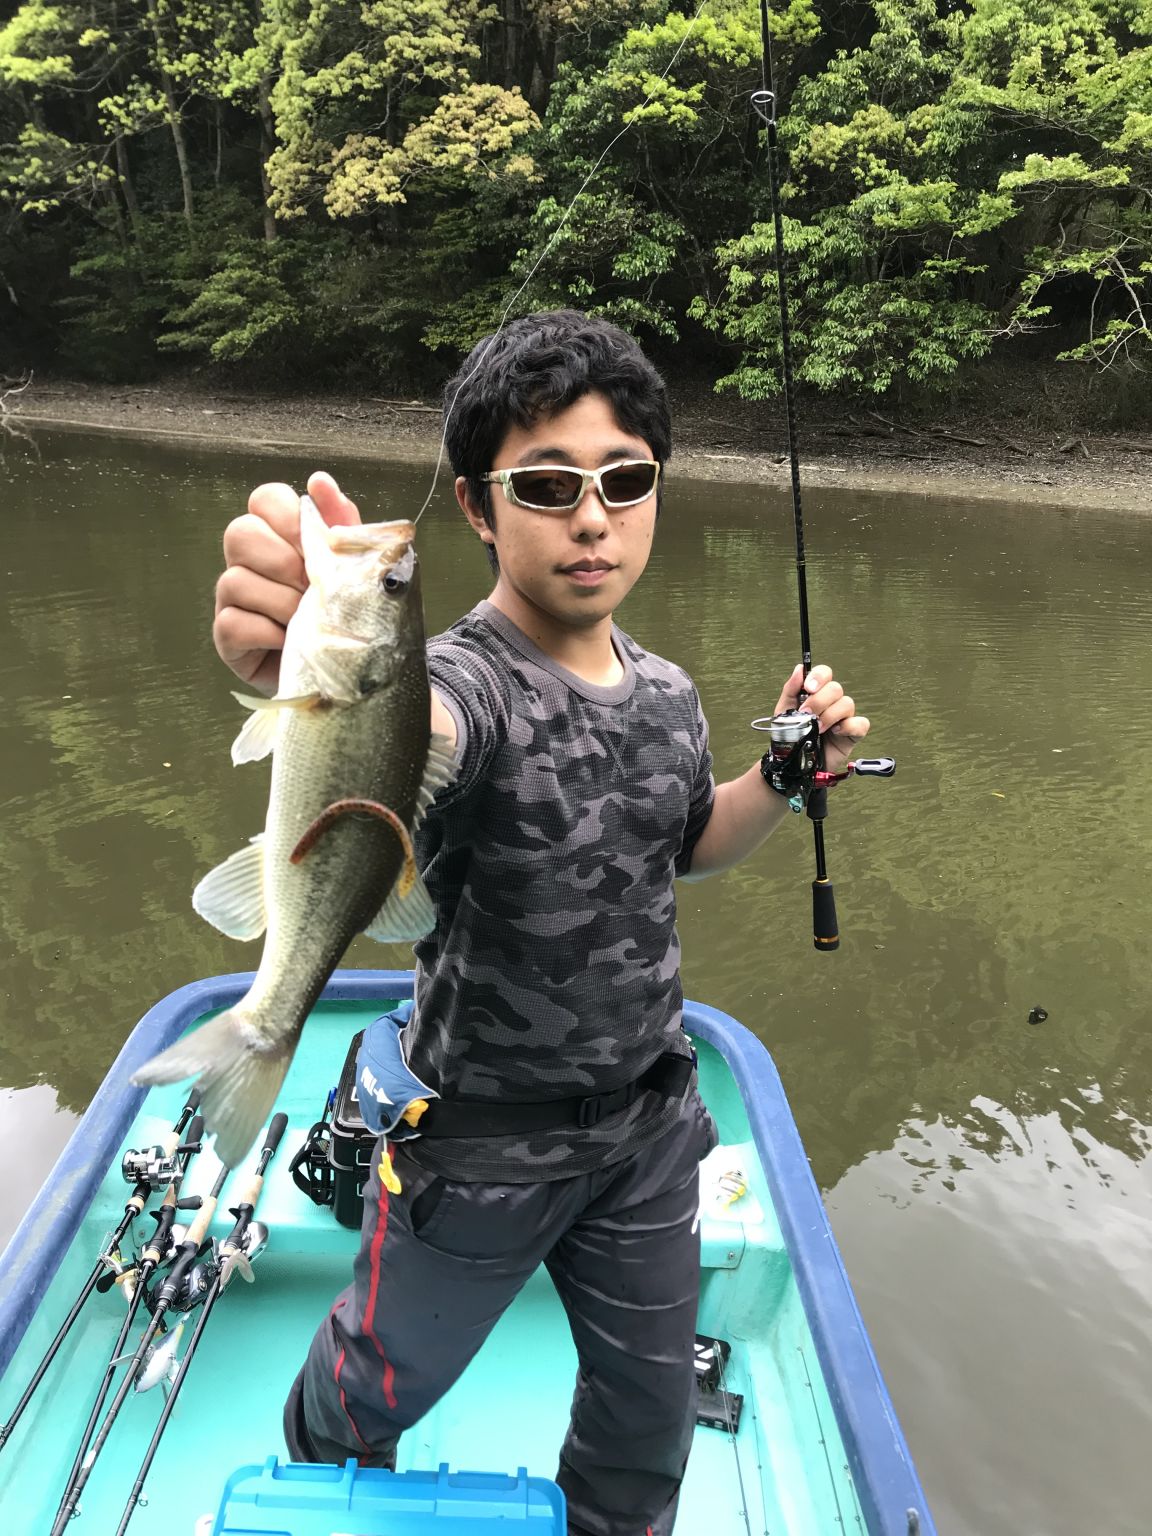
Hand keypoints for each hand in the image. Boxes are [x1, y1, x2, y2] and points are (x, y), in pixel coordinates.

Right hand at [213, 471, 361, 693]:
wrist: (346, 670)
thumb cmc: (345, 612)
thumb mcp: (353, 567)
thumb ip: (341, 524)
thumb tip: (319, 481)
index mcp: (278, 535)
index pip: (264, 499)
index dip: (287, 515)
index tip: (313, 543)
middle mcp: (248, 561)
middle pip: (239, 533)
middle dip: (282, 561)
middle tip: (311, 587)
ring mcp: (232, 598)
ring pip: (234, 580)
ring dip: (280, 602)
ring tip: (307, 621)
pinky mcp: (227, 637)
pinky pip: (232, 623)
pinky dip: (266, 632)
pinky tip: (288, 642)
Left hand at [773, 663, 869, 776]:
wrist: (793, 764)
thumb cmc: (790, 737)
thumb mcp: (783, 712)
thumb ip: (790, 690)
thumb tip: (799, 669)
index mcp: (816, 694)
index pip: (825, 673)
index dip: (819, 677)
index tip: (808, 688)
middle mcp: (832, 703)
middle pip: (836, 688)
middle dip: (819, 701)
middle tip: (806, 714)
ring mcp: (844, 717)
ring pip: (847, 704)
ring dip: (830, 715)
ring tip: (817, 729)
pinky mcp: (852, 734)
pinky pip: (861, 723)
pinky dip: (849, 726)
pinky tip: (835, 732)